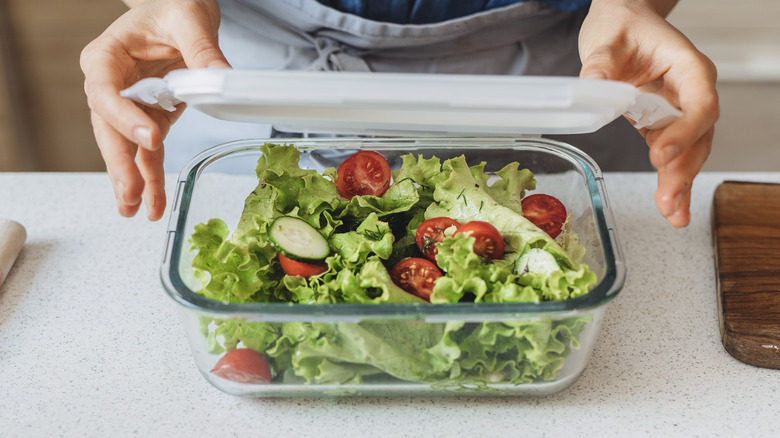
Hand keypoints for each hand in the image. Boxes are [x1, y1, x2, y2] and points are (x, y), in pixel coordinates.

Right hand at [80, 0, 229, 220]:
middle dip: (120, 164)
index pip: (106, 91)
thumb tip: (222, 78)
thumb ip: (202, 49)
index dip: (124, 117)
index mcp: (106, 56)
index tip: (148, 136)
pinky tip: (153, 203)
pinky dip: (150, 177)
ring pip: (125, 148)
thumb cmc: (173, 5)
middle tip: (131, 193)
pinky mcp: (148, 118)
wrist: (179, 8)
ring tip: (137, 210)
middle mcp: (110, 85)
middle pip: (109, 129)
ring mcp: (128, 106)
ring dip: (133, 180)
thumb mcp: (189, 17)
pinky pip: (147, 152)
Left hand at [578, 0, 718, 226]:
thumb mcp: (606, 40)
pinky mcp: (664, 124)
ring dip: (681, 183)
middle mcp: (691, 91)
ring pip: (690, 151)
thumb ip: (601, 64)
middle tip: (668, 201)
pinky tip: (673, 208)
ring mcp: (680, 110)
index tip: (661, 153)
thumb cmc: (623, 25)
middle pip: (699, 135)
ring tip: (672, 214)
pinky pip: (673, 155)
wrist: (623, 21)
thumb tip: (592, 87)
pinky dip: (672, 181)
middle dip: (683, 169)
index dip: (684, 132)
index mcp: (687, 67)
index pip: (698, 103)